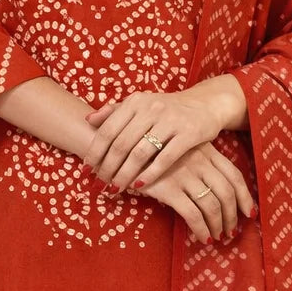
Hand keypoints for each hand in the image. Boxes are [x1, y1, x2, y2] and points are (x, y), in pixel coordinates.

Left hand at [82, 84, 232, 190]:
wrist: (205, 104)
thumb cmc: (167, 109)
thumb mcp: (141, 104)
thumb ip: (114, 111)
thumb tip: (88, 120)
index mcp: (135, 101)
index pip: (107, 130)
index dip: (95, 152)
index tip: (86, 170)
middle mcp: (151, 108)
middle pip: (121, 144)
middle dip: (107, 168)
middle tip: (99, 184)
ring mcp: (171, 121)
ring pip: (140, 154)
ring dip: (124, 175)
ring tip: (115, 188)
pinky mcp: (189, 134)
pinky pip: (165, 159)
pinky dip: (150, 174)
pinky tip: (139, 186)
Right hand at [130, 139, 256, 243]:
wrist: (121, 143)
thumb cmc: (150, 148)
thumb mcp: (179, 147)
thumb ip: (198, 161)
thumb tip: (214, 187)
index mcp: (205, 150)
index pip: (234, 174)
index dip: (245, 196)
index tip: (249, 212)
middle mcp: (200, 161)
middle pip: (227, 193)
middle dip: (232, 216)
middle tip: (231, 231)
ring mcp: (185, 175)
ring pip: (212, 206)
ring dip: (218, 226)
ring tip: (216, 237)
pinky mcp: (169, 189)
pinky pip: (193, 215)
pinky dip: (201, 229)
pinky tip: (201, 238)